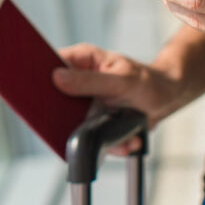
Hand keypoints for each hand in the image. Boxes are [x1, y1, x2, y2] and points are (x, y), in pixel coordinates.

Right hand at [52, 43, 185, 154]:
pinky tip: (128, 140)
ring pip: (70, 125)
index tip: (39, 95)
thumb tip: (57, 78)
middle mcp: (78, 81)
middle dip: (66, 119)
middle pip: (53, 99)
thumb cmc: (147, 81)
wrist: (166, 100)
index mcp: (81, 60)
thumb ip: (89, 81)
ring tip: (122, 136)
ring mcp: (83, 104)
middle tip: (84, 125)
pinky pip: (90, 138)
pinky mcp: (92, 122)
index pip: (49, 65)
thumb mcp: (121, 79)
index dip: (39, 79)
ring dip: (94, 136)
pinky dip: (111, 144)